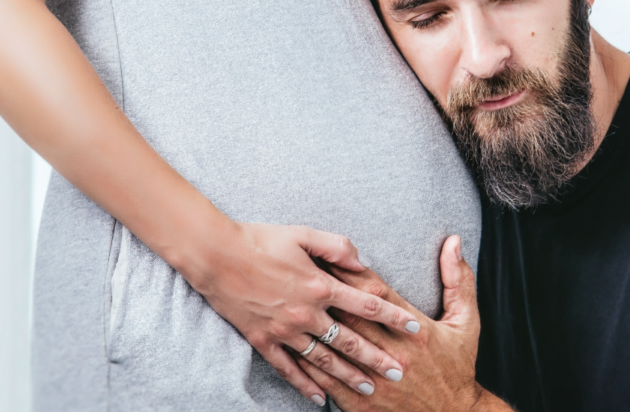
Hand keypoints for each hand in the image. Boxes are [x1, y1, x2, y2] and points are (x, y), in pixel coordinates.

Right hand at [185, 221, 420, 405]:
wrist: (215, 254)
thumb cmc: (260, 239)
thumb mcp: (304, 233)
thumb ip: (337, 246)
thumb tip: (363, 262)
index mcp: (319, 285)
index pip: (366, 305)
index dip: (393, 316)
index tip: (414, 328)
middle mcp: (306, 313)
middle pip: (350, 341)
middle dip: (378, 358)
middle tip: (401, 374)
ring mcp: (284, 330)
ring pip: (323, 360)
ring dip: (348, 376)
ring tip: (368, 389)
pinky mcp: (263, 340)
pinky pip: (287, 368)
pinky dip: (303, 384)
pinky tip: (318, 398)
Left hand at [295, 236, 510, 411]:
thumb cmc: (458, 366)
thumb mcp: (466, 322)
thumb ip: (458, 280)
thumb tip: (454, 241)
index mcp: (415, 330)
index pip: (375, 293)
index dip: (350, 271)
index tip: (329, 254)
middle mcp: (393, 353)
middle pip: (349, 314)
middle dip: (323, 291)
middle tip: (299, 270)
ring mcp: (376, 379)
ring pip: (335, 346)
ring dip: (312, 324)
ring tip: (289, 303)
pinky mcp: (363, 404)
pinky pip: (330, 380)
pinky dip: (309, 363)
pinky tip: (293, 347)